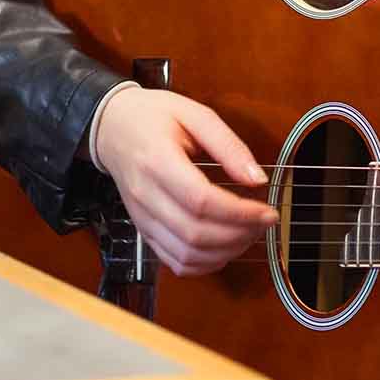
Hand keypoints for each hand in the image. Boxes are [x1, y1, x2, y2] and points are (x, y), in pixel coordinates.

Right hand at [92, 88, 277, 276]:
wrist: (112, 127)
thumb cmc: (153, 117)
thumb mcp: (195, 114)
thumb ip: (228, 145)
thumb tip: (257, 178)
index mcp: (157, 160)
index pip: (201, 201)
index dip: (239, 213)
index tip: (267, 212)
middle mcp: (146, 195)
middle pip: (195, 234)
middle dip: (238, 235)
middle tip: (264, 223)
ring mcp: (142, 217)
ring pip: (185, 255)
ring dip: (224, 253)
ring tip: (249, 235)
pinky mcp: (143, 230)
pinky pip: (172, 261)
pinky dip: (203, 264)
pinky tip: (224, 249)